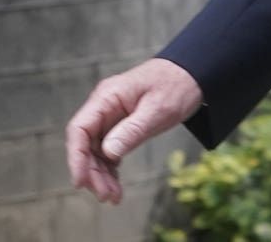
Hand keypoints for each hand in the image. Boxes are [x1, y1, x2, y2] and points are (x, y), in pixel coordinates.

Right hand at [65, 57, 203, 203]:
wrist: (195, 73)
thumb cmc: (178, 85)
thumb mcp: (159, 109)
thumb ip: (133, 129)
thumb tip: (107, 152)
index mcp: (107, 97)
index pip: (79, 129)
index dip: (76, 158)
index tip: (81, 182)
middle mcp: (104, 106)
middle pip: (86, 144)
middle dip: (92, 172)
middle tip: (106, 195)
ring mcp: (111, 116)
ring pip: (96, 150)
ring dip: (101, 174)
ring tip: (113, 196)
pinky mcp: (121, 125)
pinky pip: (109, 149)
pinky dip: (111, 167)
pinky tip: (116, 183)